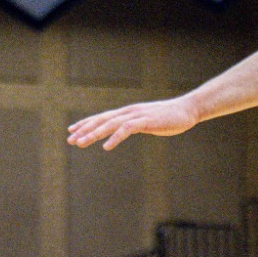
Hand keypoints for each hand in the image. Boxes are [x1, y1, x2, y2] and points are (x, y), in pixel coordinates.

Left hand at [66, 96, 199, 150]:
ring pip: (110, 124)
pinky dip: (115, 137)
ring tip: (80, 143)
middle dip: (84, 129)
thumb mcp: (146, 122)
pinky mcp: (146, 121)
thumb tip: (124, 131)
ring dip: (94, 134)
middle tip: (69, 139)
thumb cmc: (168, 117)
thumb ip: (133, 125)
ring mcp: (137, 115)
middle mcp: (128, 112)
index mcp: (127, 113)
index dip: (86, 123)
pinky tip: (106, 147)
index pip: (102, 118)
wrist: (188, 110)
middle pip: (101, 120)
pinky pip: (127, 129)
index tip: (71, 131)